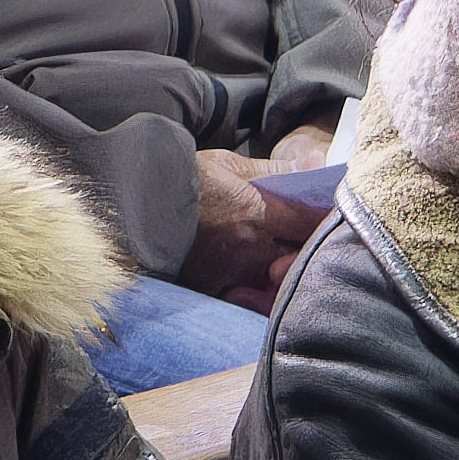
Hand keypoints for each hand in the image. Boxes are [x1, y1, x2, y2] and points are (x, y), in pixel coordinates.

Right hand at [184, 149, 324, 304]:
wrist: (132, 207)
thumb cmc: (181, 180)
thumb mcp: (229, 165)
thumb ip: (276, 169)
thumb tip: (316, 163)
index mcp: (260, 215)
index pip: (314, 223)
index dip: (326, 220)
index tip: (327, 214)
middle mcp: (253, 251)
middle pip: (300, 256)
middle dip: (305, 248)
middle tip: (299, 236)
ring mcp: (234, 274)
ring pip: (277, 279)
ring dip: (282, 268)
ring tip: (275, 254)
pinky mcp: (215, 289)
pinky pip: (249, 296)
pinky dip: (256, 288)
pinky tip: (252, 274)